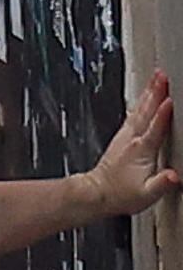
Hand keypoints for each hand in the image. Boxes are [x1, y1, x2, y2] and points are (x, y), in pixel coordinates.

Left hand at [85, 70, 177, 215]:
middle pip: (146, 112)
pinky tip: (144, 97)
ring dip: (148, 93)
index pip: (155, 129)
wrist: (96, 194)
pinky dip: (140, 103)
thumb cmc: (120, 194)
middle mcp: (132, 140)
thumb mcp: (145, 195)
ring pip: (139, 110)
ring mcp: (125, 137)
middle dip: (155, 93)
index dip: (163, 115)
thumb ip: (161, 184)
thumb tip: (173, 177)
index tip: (170, 100)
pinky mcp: (122, 138)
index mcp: (141, 151)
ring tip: (156, 77)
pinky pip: (133, 115)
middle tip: (162, 75)